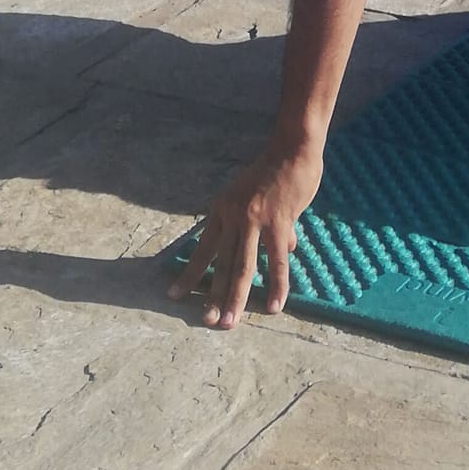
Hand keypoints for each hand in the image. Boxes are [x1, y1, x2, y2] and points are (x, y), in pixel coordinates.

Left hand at [166, 140, 323, 327]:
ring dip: (237, 297)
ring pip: (243, 266)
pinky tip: (275, 305)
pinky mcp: (278, 223)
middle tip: (207, 321)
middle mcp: (233, 216)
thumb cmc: (278, 170)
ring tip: (230, 322)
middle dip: (213, 295)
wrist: (293, 148)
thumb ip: (270, 226)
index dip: (190, 273)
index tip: (175, 295)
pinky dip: (277, 285)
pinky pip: (276, 261)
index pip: (203, 248)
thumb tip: (286, 249)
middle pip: (221, 263)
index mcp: (223, 208)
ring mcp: (255, 220)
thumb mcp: (260, 197)